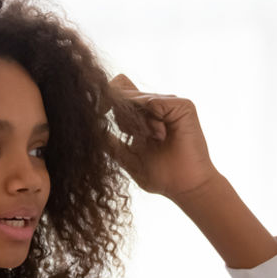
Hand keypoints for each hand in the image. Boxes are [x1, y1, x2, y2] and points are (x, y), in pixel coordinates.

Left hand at [109, 74, 219, 200]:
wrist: (185, 187)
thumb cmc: (161, 176)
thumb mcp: (127, 158)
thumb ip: (111, 143)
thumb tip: (91, 130)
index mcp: (143, 116)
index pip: (121, 90)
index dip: (107, 96)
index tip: (99, 111)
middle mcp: (157, 106)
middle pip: (126, 93)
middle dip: (122, 115)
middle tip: (134, 135)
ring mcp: (170, 105)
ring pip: (138, 97)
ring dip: (138, 121)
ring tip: (152, 139)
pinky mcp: (183, 106)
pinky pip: (155, 102)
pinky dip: (152, 119)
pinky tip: (159, 135)